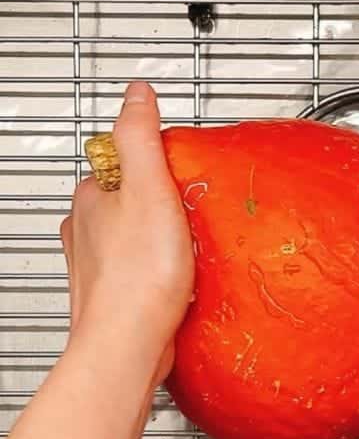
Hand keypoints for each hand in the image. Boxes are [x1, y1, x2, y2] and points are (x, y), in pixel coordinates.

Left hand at [62, 82, 193, 381]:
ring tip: (191, 247)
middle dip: (161, 202)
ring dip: (161, 238)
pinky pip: (141, 270)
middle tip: (194, 214)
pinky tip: (181, 278)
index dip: (158, 165)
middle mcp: (84, 229)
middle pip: (130, 199)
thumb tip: (137, 93)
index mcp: (91, 198)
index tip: (183, 177)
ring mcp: (96, 264)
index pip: (124, 161)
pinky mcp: (114, 295)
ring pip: (133, 236)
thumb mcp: (150, 190)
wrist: (129, 344)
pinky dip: (160, 269)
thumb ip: (140, 138)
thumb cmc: (140, 276)